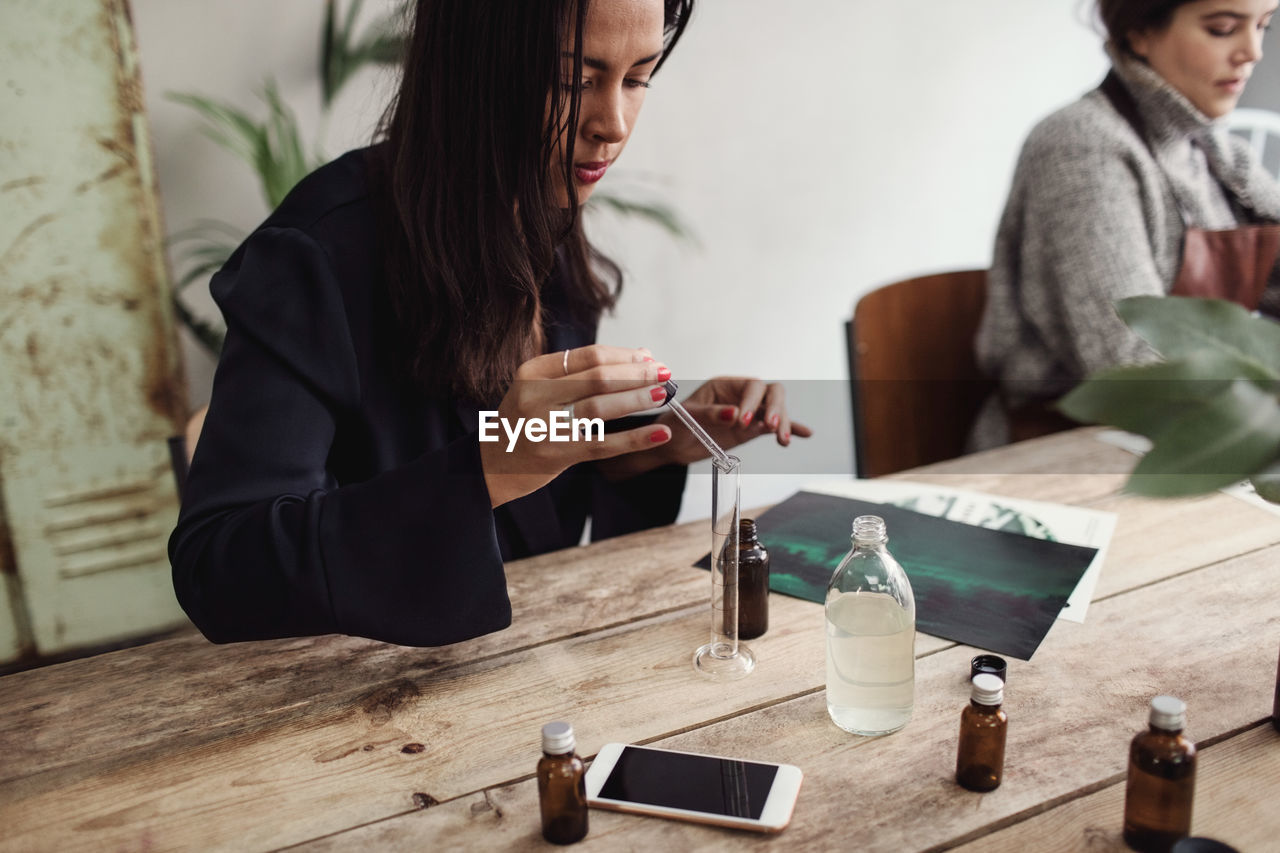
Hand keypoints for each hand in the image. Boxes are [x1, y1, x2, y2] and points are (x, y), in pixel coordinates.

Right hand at [480, 345, 673, 506]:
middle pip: (598, 378)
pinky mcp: (557, 454)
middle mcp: (536, 395)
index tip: (651, 358)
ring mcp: (545, 426)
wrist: (491, 464)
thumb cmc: (526, 421)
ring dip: (638, 400)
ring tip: (664, 396)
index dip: (625, 356)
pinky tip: (659, 433)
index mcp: (533, 372)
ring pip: (601, 408)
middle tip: (664, 374)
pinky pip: (604, 445)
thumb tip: (641, 356)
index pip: (589, 356)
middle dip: (637, 374)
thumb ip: (584, 373)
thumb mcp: (542, 389)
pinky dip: (635, 439)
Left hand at [655, 377, 812, 465]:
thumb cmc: (675, 424)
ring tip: (783, 441)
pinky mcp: (750, 430)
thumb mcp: (688, 417)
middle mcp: (741, 396)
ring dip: (782, 423)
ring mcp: (748, 413)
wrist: (672, 445)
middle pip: (771, 394)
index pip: (752, 386)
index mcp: (726, 385)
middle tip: (770, 427)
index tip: (742, 421)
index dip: (752, 402)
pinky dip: (789, 428)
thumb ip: (711, 414)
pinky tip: (805, 433)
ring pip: (775, 411)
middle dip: (774, 409)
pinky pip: (772, 427)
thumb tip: (734, 414)